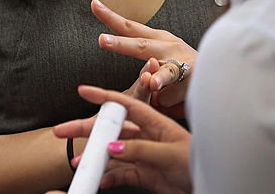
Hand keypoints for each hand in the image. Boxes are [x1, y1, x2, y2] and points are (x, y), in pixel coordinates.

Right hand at [53, 86, 192, 193]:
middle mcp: (147, 136)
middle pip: (112, 129)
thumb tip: (113, 146)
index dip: (104, 97)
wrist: (211, 185)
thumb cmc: (197, 163)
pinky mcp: (144, 173)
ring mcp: (144, 154)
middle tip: (63, 131)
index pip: (126, 105)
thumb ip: (142, 150)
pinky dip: (108, 176)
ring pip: (112, 152)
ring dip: (94, 157)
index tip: (83, 91)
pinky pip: (120, 173)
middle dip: (87, 129)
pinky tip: (100, 180)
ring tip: (78, 162)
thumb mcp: (170, 154)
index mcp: (155, 122)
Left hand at [92, 0, 195, 115]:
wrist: (216, 74)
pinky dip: (171, 99)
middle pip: (141, 45)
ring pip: (167, 70)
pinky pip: (177, 94)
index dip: (111, 17)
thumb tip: (118, 87)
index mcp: (157, 39)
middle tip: (102, 40)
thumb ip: (141, 76)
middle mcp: (168, 46)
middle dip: (122, 44)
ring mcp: (181, 61)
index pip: (130, 27)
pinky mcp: (193, 78)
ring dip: (160, 78)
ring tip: (153, 83)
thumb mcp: (157, 66)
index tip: (94, 4)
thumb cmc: (182, 70)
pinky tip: (170, 101)